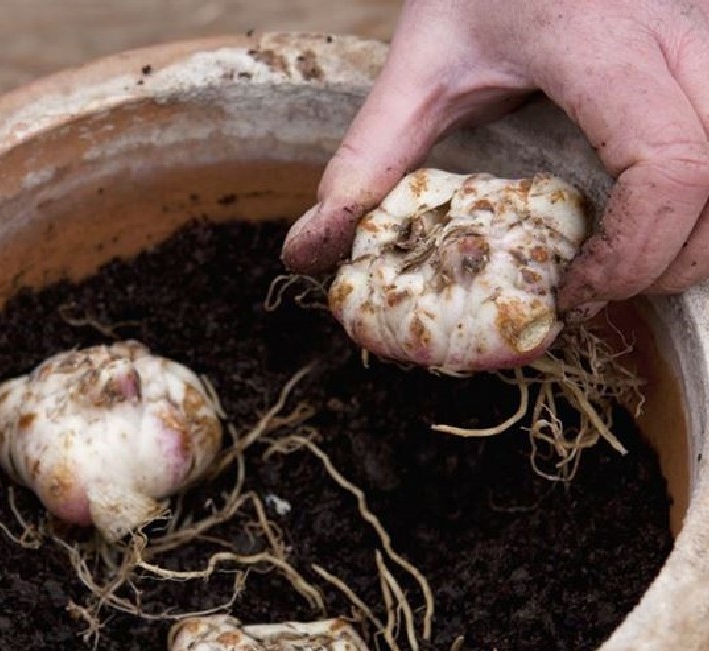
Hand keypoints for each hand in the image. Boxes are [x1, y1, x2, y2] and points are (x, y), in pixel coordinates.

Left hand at [282, 0, 708, 311]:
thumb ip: (367, 160)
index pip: (669, 167)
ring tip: (635, 263)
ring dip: (705, 238)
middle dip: (674, 262)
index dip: (635, 254)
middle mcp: (682, 30)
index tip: (575, 292)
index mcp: (602, 42)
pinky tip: (665, 217)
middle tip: (607, 290)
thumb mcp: (417, 65)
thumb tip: (308, 251)